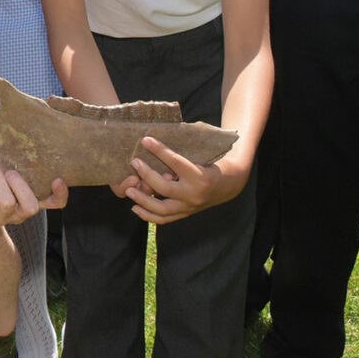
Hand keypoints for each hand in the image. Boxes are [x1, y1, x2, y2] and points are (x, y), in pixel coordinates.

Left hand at [0, 158, 67, 228]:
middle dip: (20, 185)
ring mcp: (1, 218)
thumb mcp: (3, 173)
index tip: (57, 179)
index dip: (60, 195)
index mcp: (27, 200)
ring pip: (8, 202)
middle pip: (31, 207)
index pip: (54, 204)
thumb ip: (13, 165)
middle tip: (9, 170)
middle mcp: (18, 213)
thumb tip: (18, 146)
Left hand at [124, 138, 243, 224]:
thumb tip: (158, 137)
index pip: (176, 162)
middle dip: (147, 175)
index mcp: (200, 176)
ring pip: (161, 209)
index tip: (145, 140)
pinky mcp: (185, 214)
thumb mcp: (203, 154)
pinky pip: (164, 219)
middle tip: (133, 162)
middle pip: (164, 188)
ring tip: (129, 191)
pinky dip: (148, 214)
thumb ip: (182, 151)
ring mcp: (189, 207)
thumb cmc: (213, 163)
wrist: (229, 185)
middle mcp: (194, 194)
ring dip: (142, 200)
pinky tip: (135, 207)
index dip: (159, 150)